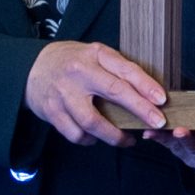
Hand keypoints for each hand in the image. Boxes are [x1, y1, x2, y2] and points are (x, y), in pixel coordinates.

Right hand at [25, 41, 165, 146]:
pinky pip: (75, 133)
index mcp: (94, 55)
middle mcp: (79, 73)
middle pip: (114, 92)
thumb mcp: (95, 54)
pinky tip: (98, 139)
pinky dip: (89, 140)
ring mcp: (64, 94)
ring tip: (127, 140)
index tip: (162, 100)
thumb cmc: (72, 61)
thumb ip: (116, 68)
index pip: (126, 70)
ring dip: (114, 135)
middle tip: (158, 122)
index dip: (146, 85)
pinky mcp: (52, 112)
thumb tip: (147, 90)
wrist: (32, 67)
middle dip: (140, 110)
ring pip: (92, 121)